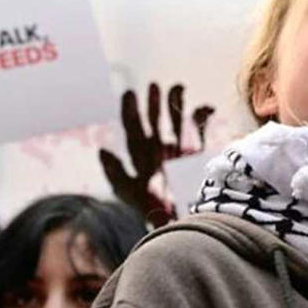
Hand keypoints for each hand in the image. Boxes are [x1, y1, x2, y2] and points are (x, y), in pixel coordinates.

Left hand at [99, 84, 214, 227]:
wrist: (181, 222)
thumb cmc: (153, 211)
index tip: (129, 94)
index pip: (132, 129)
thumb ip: (116, 173)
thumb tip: (102, 150)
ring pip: (175, 121)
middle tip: (152, 85)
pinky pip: (198, 131)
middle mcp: (157, 151)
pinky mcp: (196, 155)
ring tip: (176, 87)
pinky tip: (205, 107)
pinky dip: (201, 118)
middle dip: (152, 103)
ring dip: (175, 104)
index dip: (129, 111)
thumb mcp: (130, 194)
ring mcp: (177, 151)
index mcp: (140, 157)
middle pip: (153, 121)